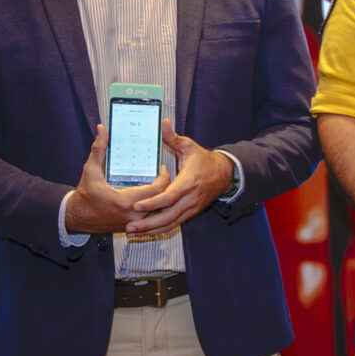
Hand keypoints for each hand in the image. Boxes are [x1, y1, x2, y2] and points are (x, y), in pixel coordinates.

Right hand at [65, 123, 171, 234]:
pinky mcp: (134, 227)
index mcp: (125, 201)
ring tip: (162, 184)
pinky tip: (155, 196)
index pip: (157, 189)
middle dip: (167, 186)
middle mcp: (133, 215)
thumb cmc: (85, 195)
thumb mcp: (90, 171)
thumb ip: (98, 149)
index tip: (163, 168)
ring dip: (163, 198)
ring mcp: (135, 223)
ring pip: (160, 211)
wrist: (77, 218)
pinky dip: (156, 207)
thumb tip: (102, 129)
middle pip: (162, 200)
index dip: (164, 177)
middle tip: (164, 174)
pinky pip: (152, 217)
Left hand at [124, 123, 234, 238]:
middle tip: (130, 227)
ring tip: (133, 233)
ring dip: (151, 230)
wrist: (224, 175)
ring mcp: (191, 208)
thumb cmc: (203, 160)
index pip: (169, 196)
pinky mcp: (190, 213)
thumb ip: (173, 137)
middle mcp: (190, 198)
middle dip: (148, 223)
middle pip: (168, 215)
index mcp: (189, 182)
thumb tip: (163, 122)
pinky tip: (145, 232)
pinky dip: (159, 229)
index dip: (153, 202)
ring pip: (170, 223)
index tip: (136, 205)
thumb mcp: (189, 146)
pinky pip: (174, 224)